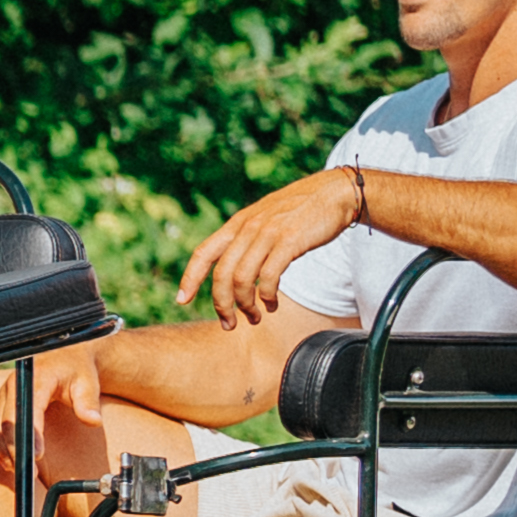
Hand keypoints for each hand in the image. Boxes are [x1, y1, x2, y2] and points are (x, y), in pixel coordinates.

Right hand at [0, 336, 111, 482]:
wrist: (64, 356)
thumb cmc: (76, 370)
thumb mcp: (88, 383)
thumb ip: (89, 402)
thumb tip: (93, 421)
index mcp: (34, 379)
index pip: (27, 410)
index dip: (29, 435)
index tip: (36, 456)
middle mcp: (12, 386)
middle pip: (5, 424)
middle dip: (14, 451)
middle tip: (29, 473)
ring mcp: (2, 395)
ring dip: (2, 451)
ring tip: (18, 470)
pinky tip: (6, 460)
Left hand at [187, 168, 366, 328]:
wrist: (335, 192)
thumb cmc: (301, 210)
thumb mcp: (264, 218)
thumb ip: (246, 238)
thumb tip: (233, 266)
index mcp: (237, 224)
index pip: (203, 253)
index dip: (189, 278)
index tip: (181, 300)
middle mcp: (247, 228)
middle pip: (222, 274)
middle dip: (222, 305)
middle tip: (229, 324)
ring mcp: (267, 234)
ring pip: (242, 279)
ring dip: (246, 305)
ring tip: (254, 317)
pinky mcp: (290, 241)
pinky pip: (269, 276)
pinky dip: (267, 297)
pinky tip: (272, 304)